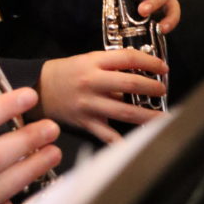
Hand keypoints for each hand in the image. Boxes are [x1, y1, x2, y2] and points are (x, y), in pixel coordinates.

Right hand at [37, 48, 168, 143]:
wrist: (40, 88)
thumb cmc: (65, 72)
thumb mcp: (86, 60)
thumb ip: (109, 65)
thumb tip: (139, 72)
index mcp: (93, 62)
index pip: (127, 58)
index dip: (149, 62)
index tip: (162, 67)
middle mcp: (93, 82)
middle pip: (130, 84)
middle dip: (153, 87)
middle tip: (163, 90)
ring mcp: (90, 104)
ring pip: (126, 111)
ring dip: (149, 115)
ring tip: (164, 117)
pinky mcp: (87, 123)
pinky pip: (109, 136)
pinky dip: (124, 143)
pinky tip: (140, 145)